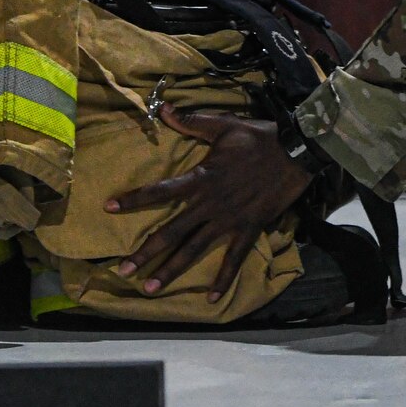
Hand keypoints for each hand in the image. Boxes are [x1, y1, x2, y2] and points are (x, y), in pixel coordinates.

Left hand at [106, 109, 313, 300]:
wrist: (296, 152)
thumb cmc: (259, 138)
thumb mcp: (224, 125)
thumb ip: (192, 121)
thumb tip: (164, 108)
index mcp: (202, 178)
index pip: (162, 191)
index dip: (135, 199)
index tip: (109, 208)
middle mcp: (210, 204)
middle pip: (172, 231)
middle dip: (145, 252)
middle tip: (123, 271)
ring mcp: (229, 220)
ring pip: (194, 249)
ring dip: (171, 270)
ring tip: (150, 288)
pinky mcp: (248, 229)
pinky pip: (233, 258)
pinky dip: (223, 279)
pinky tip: (211, 298)